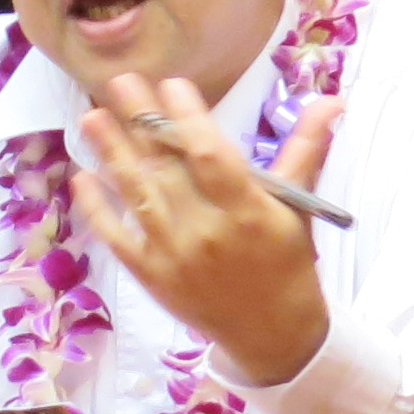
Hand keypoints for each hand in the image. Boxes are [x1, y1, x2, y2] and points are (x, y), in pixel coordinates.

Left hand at [71, 74, 342, 388]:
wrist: (272, 332)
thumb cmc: (286, 262)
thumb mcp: (299, 207)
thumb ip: (305, 149)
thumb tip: (331, 101)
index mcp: (246, 210)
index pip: (210, 155)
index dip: (188, 118)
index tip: (171, 83)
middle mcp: (207, 230)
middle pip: (166, 168)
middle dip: (140, 121)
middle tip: (118, 80)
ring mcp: (174, 253)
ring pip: (136, 195)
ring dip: (111, 154)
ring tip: (90, 117)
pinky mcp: (151, 274)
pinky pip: (118, 236)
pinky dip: (99, 208)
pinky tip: (82, 177)